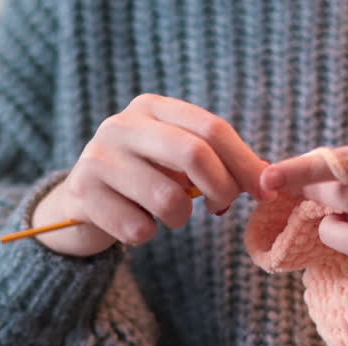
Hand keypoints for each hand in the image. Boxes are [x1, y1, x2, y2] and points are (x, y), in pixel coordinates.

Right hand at [32, 94, 269, 256]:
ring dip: (180, 218)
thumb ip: (217, 160)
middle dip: (221, 188)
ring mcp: (97, 158)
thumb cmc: (142, 179)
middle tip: (223, 207)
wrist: (79, 203)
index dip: (244, 162)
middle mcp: (121, 125)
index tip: (265, 191)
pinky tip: (134, 224)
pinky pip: (139, 229)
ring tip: (168, 216)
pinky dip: (147, 235)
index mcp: (150, 107)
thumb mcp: (175, 159)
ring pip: (168, 199)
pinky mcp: (83, 195)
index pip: (210, 128)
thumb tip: (268, 176)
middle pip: (193, 154)